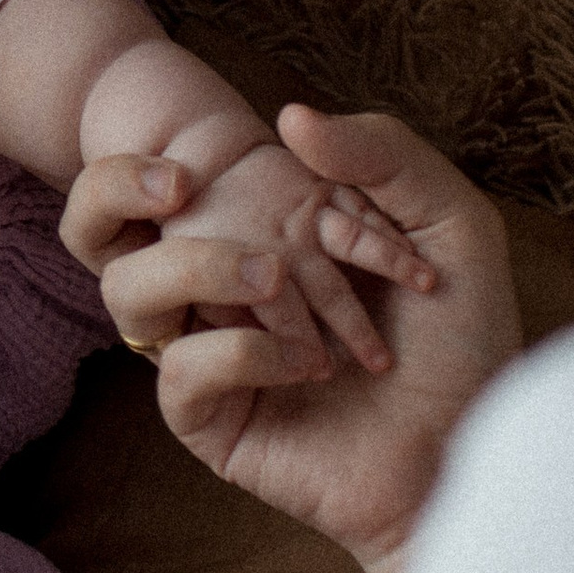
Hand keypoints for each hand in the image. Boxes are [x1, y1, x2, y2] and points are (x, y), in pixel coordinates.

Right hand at [64, 108, 521, 572]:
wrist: (476, 457)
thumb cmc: (463, 345)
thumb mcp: (450, 226)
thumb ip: (382, 153)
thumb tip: (289, 115)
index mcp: (252, 234)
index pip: (155, 181)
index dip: (137, 164)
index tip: (185, 161)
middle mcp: (214, 289)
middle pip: (97, 227)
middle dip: (114, 189)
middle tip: (181, 185)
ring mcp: (205, 354)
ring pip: (129, 292)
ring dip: (196, 265)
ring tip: (274, 278)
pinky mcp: (211, 421)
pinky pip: (182, 371)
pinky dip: (241, 351)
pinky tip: (308, 365)